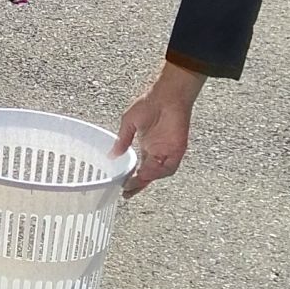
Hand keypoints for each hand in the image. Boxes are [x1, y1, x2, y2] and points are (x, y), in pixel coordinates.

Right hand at [112, 61, 203, 195]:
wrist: (167, 95)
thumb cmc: (149, 103)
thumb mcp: (129, 123)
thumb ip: (122, 140)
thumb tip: (112, 154)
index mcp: (148, 146)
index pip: (140, 168)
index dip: (132, 179)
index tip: (122, 187)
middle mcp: (158, 152)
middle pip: (149, 175)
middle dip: (138, 185)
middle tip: (127, 193)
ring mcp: (168, 151)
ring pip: (159, 174)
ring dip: (147, 179)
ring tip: (135, 182)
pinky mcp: (177, 149)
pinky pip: (170, 167)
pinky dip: (159, 172)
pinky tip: (147, 173)